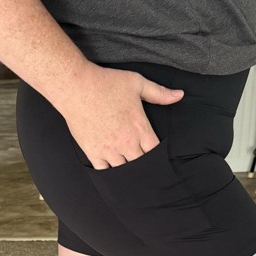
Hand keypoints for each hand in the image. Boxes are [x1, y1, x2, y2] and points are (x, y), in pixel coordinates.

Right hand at [56, 62, 183, 169]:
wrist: (76, 87)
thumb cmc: (106, 83)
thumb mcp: (137, 83)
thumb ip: (159, 93)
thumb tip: (179, 96)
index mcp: (139, 128)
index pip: (156, 152)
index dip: (159, 157)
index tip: (158, 157)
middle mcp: (126, 143)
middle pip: (142, 164)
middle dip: (144, 165)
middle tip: (145, 165)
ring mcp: (109, 150)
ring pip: (125, 170)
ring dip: (129, 169)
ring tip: (131, 168)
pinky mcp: (93, 152)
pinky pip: (104, 171)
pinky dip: (110, 172)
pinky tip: (114, 171)